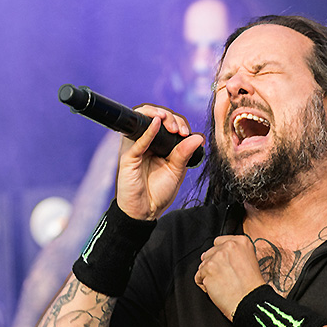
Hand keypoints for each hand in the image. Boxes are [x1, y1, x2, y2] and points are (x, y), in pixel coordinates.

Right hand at [116, 105, 204, 219]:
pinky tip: (156, 123)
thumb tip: (198, 137)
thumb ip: (184, 154)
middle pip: (154, 118)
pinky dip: (148, 131)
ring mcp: (136, 147)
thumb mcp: (176, 171)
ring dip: (157, 115)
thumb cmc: (158, 192)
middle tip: (179, 129)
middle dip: (169, 117)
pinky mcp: (128, 157)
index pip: (167, 123)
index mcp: (158, 145)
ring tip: (167, 121)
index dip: (177, 122)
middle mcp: (146, 142)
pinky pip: (138, 141)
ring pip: (142, 121)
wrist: (145, 211)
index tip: (185, 132)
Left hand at [194, 235, 265, 318]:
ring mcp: (217, 257)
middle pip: (210, 253)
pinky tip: (217, 288)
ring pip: (203, 265)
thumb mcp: (251, 260)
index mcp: (241, 242)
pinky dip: (204, 285)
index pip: (219, 242)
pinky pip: (198, 276)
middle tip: (225, 276)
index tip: (224, 264)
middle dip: (214, 265)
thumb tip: (217, 254)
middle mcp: (228, 246)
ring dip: (209, 275)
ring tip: (222, 284)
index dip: (220, 254)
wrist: (249, 301)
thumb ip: (235, 253)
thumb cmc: (252, 287)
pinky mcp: (207, 270)